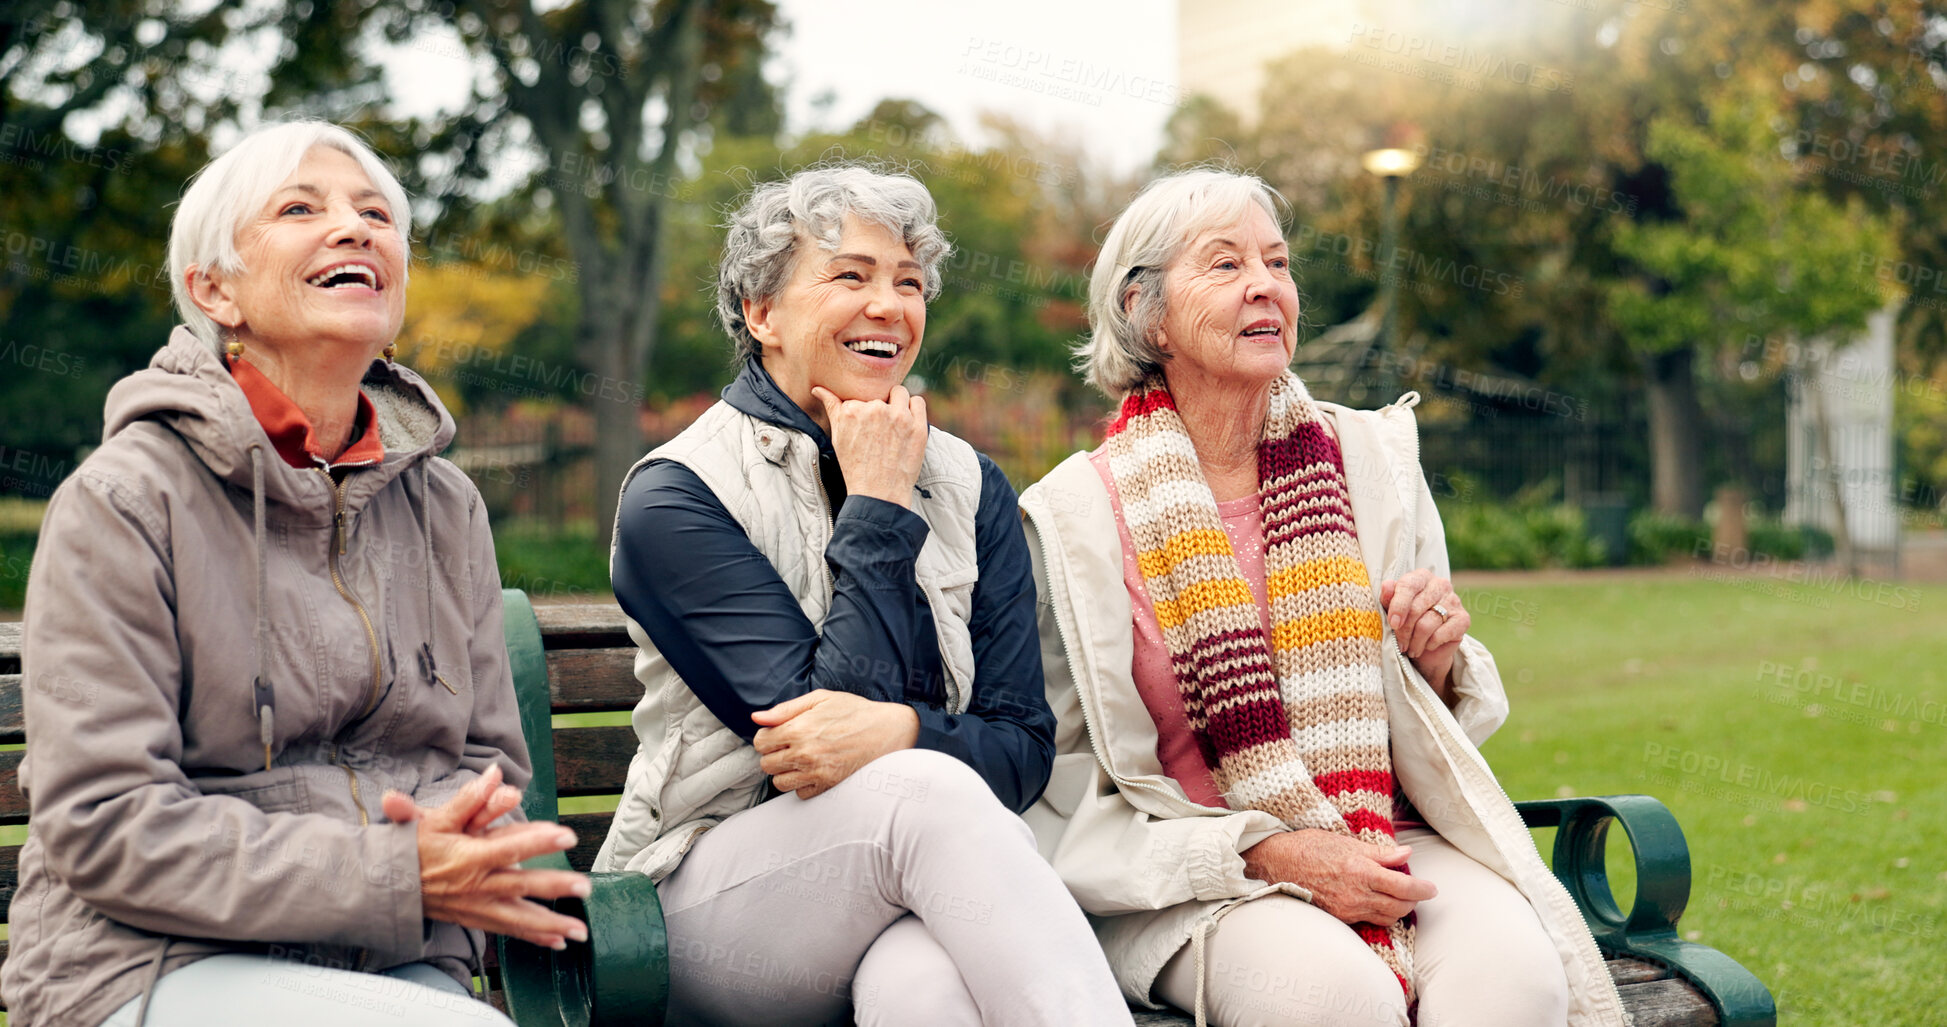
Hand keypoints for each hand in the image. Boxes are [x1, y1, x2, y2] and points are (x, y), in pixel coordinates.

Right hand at [381, 764, 590, 949]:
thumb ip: (468, 799)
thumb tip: (494, 773)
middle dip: (555, 887)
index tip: (566, 835)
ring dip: (552, 924)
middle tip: (584, 888)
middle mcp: (476, 885)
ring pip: (519, 918)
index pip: (509, 847)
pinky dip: (533, 937)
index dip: (538, 841)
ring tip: (580, 931)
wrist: (386, 888)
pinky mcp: (477, 920)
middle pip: (521, 886)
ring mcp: (477, 907)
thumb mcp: (435, 820)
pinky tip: (558, 942)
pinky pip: (509, 930)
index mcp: (469, 857)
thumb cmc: (412, 850)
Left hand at [751, 689, 920, 799]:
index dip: (767, 737)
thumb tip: (756, 718)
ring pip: (779, 783)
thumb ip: (785, 709)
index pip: (760, 742)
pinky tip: (814, 770)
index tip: (779, 734)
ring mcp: (816, 773)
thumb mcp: (820, 699)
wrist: (888, 731)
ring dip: (785, 772)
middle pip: (766, 764)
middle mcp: (804, 754)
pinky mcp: (828, 786)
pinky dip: (802, 784)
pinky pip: (800, 794)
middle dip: (774, 754)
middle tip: (791, 746)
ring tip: (801, 759)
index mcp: (799, 729)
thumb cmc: (854, 711)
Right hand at [812, 384, 927, 507]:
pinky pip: (917, 401)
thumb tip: (818, 389)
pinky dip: (914, 408)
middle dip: (880, 408)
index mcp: (852, 410)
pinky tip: (907, 422)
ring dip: (897, 402)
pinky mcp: (918, 426)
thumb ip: (832, 408)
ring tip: (895, 423)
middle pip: (878, 395)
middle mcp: (875, 409)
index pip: (859, 396)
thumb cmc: (855, 467)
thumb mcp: (838, 437)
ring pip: (899, 392)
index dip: (864, 410)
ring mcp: (898, 417)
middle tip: (880, 431)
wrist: (878, 493)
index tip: (866, 427)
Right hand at [1241, 828, 1436, 926]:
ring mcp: (1348, 910)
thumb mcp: (1347, 842)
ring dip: (1399, 908)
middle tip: (1418, 890)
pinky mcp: (1340, 918)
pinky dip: (1381, 912)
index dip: (1423, 888)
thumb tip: (1407, 853)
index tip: (1432, 887)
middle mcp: (1357, 895)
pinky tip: (1379, 901)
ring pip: (1387, 917)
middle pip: (1400, 907)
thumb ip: (1380, 853)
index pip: (1404, 887)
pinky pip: (1369, 920)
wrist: (1277, 865)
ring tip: (1400, 896)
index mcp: (1362, 872)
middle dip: (1414, 900)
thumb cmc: (1311, 847)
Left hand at [1379, 569, 1468, 695]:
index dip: (1398, 606)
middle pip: (1416, 609)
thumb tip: (1387, 586)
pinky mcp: (1463, 619)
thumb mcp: (1391, 609)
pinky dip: (1430, 644)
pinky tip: (1427, 645)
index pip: (1408, 586)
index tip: (1393, 624)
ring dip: (1415, 642)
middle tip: (1400, 644)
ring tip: (1411, 648)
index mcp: (1420, 577)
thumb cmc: (1406, 622)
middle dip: (1403, 631)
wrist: (1427, 646)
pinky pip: (1440, 634)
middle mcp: (1439, 584)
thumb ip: (1388, 598)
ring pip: (1426, 625)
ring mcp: (1454, 600)